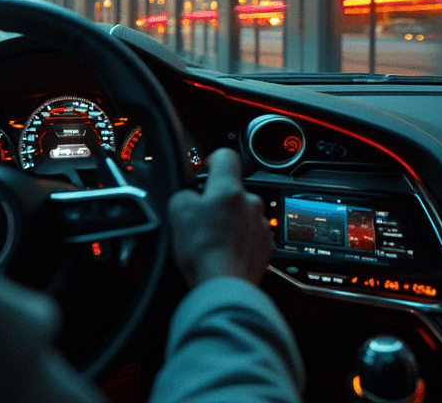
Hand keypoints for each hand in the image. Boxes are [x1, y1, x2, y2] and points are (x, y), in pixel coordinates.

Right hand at [167, 149, 271, 287]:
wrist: (224, 285)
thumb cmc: (203, 251)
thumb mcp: (177, 211)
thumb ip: (184, 195)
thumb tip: (189, 197)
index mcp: (230, 189)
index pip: (226, 156)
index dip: (213, 160)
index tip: (207, 169)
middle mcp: (251, 203)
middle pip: (233, 191)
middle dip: (218, 201)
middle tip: (201, 218)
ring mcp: (260, 225)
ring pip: (242, 215)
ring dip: (229, 223)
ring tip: (212, 241)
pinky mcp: (264, 246)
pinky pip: (249, 236)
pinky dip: (237, 242)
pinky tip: (223, 253)